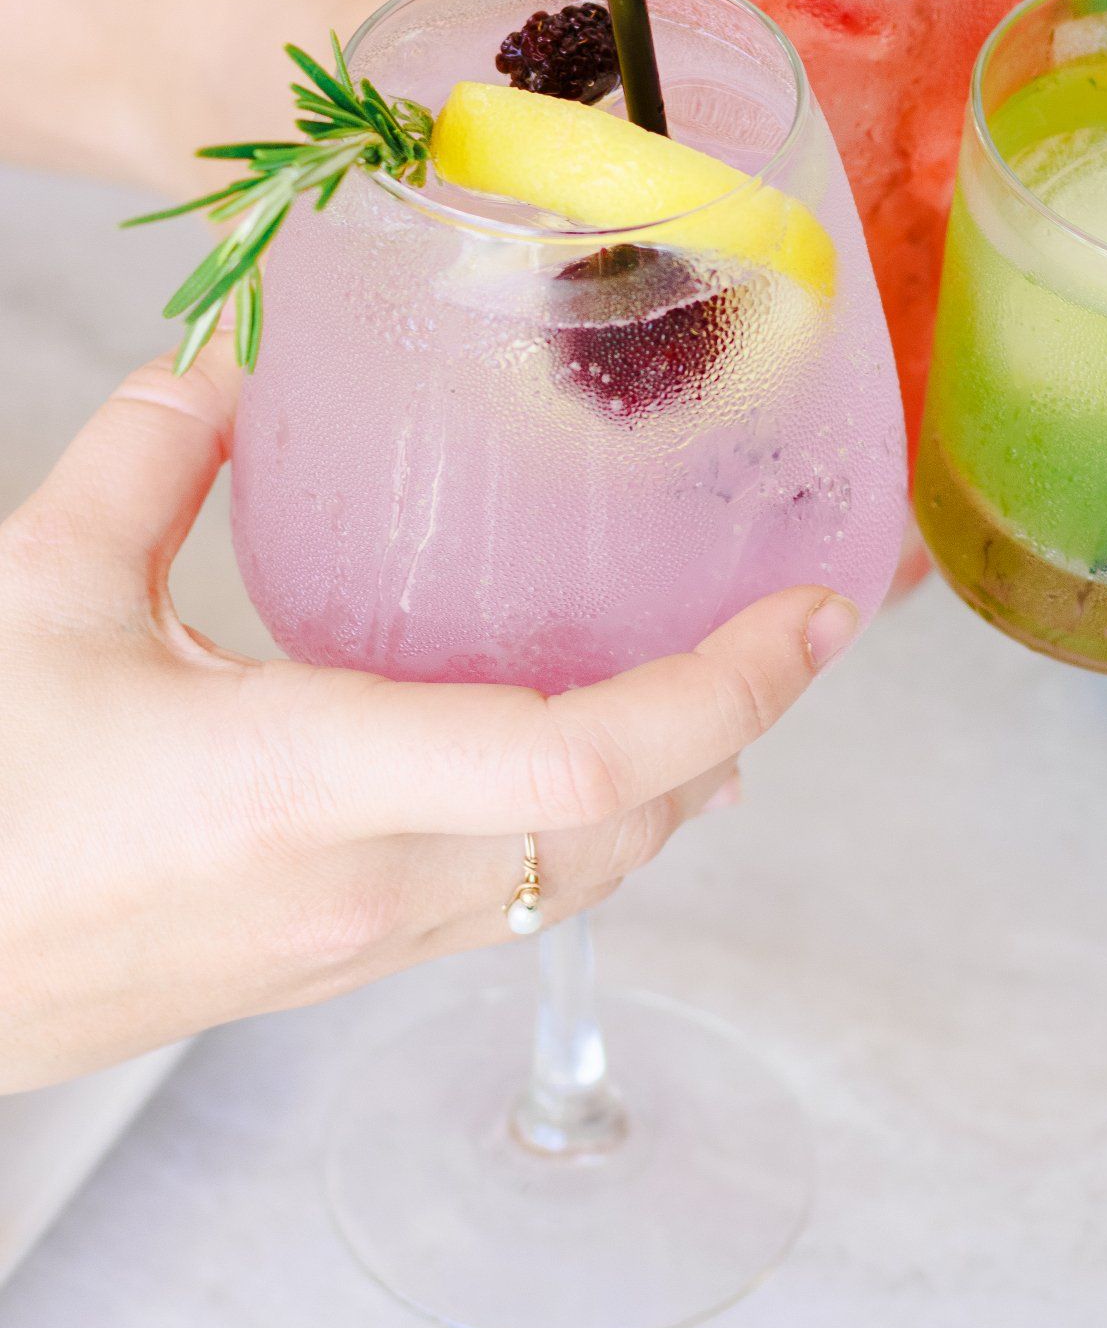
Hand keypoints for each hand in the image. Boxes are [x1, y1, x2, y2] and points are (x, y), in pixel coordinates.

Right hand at [0, 348, 856, 1090]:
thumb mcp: (36, 592)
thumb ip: (149, 454)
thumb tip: (232, 359)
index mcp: (310, 784)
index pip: (588, 763)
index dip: (726, 689)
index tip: (809, 612)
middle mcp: (365, 886)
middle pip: (628, 830)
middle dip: (740, 726)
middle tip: (804, 622)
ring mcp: (355, 945)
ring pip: (580, 882)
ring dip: (677, 785)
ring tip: (729, 682)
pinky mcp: (330, 968)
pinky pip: (511, 904)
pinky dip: (591, 829)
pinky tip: (589, 767)